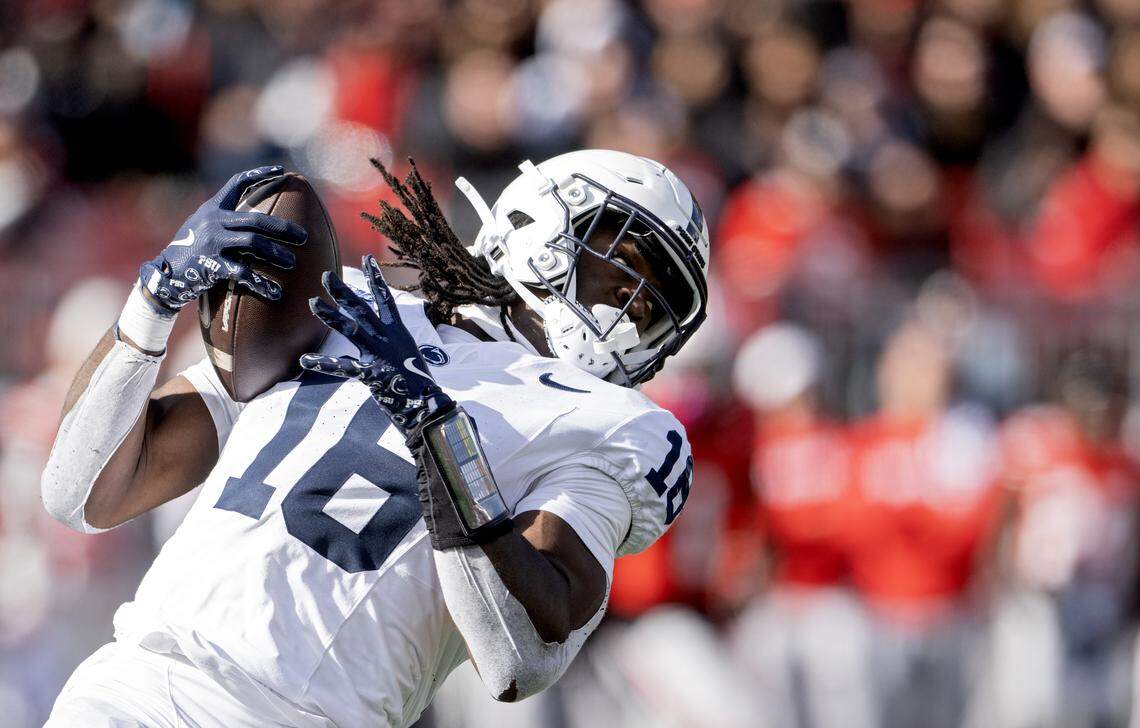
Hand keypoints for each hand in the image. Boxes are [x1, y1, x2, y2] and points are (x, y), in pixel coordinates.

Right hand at [139, 165, 306, 312]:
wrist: (164, 274)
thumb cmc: (189, 251)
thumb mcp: (202, 227)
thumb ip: (224, 220)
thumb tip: (255, 218)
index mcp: (212, 209)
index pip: (237, 183)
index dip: (259, 175)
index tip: (281, 171)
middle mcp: (213, 222)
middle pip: (256, 219)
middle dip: (282, 228)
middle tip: (303, 237)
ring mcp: (212, 243)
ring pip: (254, 243)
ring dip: (276, 254)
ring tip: (293, 263)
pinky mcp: (211, 265)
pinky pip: (243, 273)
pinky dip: (261, 283)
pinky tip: (276, 292)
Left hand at [300, 255, 452, 434]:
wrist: (428, 404)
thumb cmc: (417, 380)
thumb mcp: (408, 353)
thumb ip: (392, 341)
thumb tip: (384, 334)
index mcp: (398, 331)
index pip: (384, 299)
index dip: (375, 278)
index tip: (368, 258)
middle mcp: (387, 338)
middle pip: (362, 309)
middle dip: (343, 292)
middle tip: (325, 275)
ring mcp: (379, 355)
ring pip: (351, 329)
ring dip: (331, 316)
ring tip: (313, 303)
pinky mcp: (371, 374)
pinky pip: (344, 367)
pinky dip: (324, 364)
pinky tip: (305, 361)